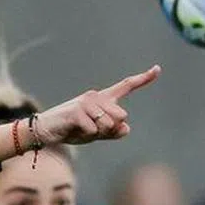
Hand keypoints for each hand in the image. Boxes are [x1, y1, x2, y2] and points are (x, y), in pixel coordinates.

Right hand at [34, 65, 160, 145]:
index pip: (125, 86)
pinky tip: (74, 130)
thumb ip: (112, 132)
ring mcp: (86, 102)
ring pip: (107, 124)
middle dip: (108, 130)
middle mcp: (96, 96)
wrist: (46, 131)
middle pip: (120, 116)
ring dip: (95, 134)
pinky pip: (93, 129)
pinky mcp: (77, 110)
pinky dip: (85, 135)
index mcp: (103, 99)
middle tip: (90, 130)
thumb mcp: (95, 133)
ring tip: (80, 130)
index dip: (143, 79)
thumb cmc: (72, 130)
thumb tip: (126, 128)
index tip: (157, 68)